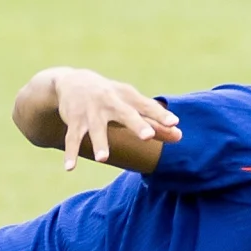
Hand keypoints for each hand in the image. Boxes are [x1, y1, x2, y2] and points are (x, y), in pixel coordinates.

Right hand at [33, 66, 178, 169]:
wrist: (71, 82)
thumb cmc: (111, 96)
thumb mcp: (131, 104)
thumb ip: (154, 122)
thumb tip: (180, 136)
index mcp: (127, 98)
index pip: (147, 107)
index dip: (160, 115)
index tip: (174, 123)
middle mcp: (110, 103)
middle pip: (125, 114)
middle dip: (136, 125)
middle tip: (148, 136)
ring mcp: (91, 112)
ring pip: (96, 129)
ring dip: (99, 143)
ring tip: (103, 159)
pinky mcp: (74, 121)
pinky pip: (72, 139)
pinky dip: (70, 153)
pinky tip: (70, 169)